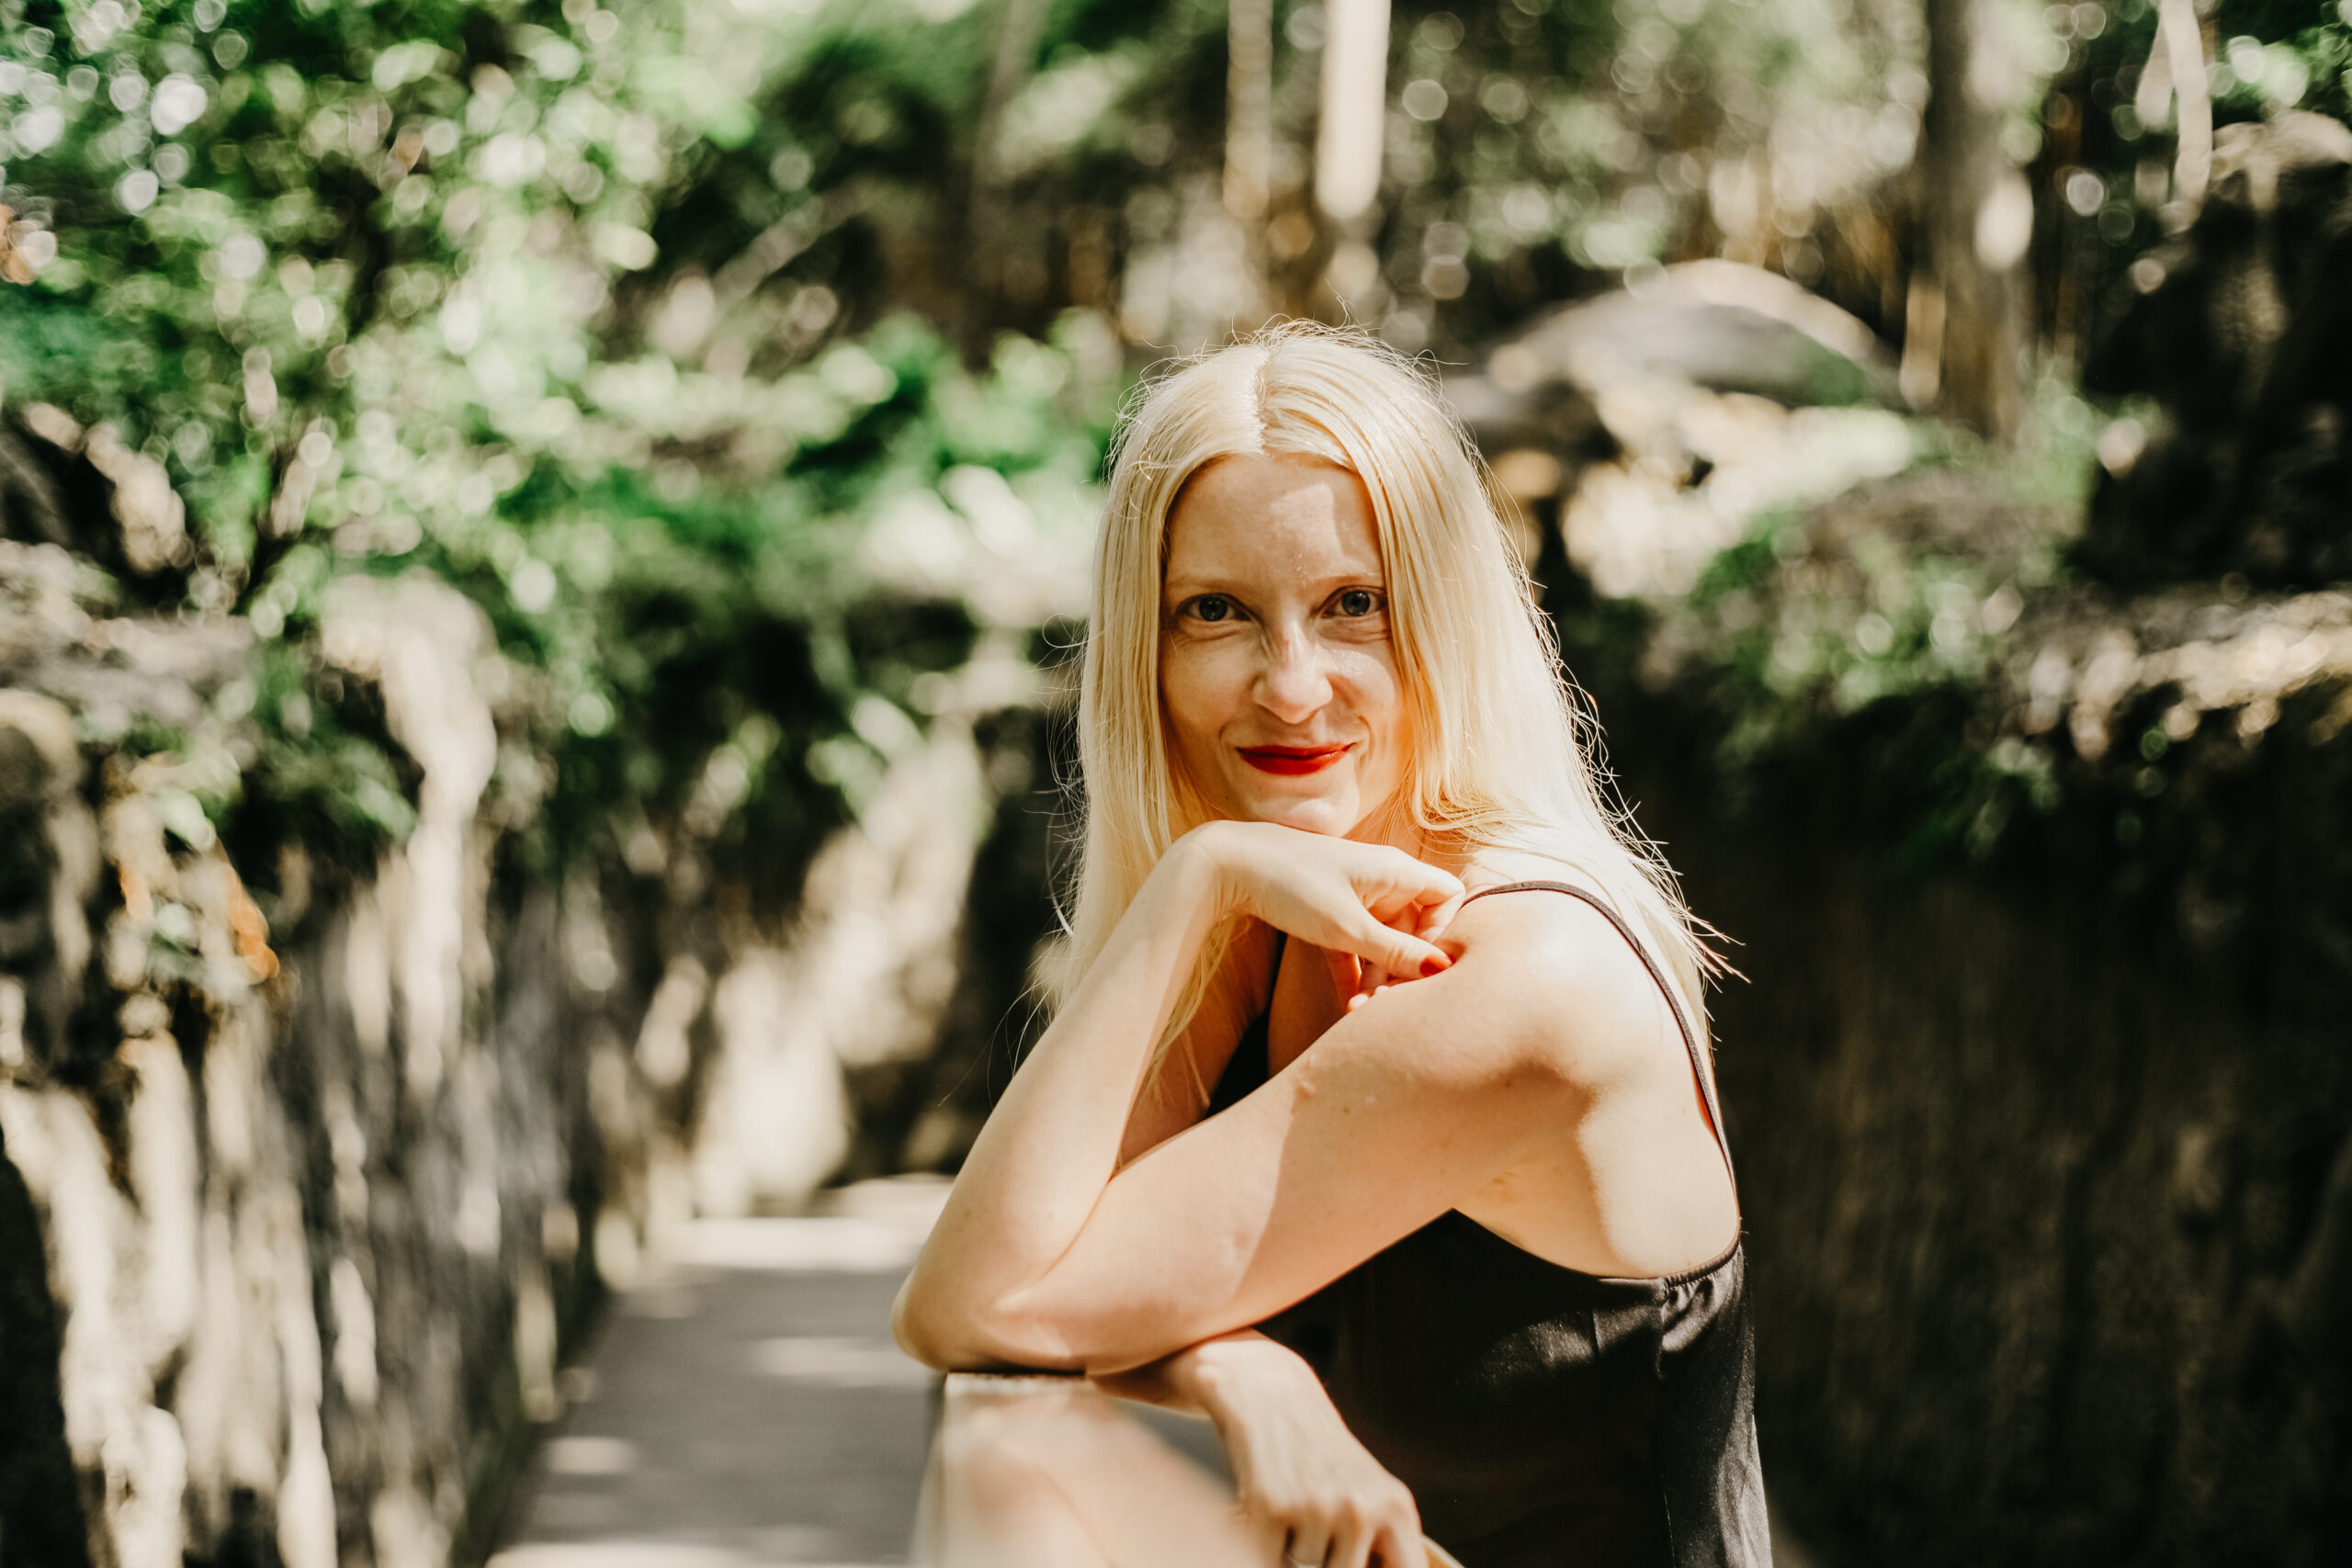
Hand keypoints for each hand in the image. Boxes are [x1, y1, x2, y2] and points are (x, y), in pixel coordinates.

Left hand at [1190, 822, 1462, 985]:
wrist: (1226, 864)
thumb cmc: (1291, 885)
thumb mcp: (1347, 927)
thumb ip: (1396, 951)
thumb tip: (1442, 970)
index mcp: (1396, 870)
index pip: (1448, 896)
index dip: (1445, 932)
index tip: (1423, 964)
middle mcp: (1381, 879)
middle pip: (1414, 929)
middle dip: (1404, 969)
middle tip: (1387, 1006)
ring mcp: (1354, 894)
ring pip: (1382, 942)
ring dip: (1377, 978)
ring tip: (1359, 1015)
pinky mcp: (1327, 910)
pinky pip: (1353, 945)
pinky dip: (1352, 973)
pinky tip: (1345, 1007)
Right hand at [1195, 1339, 1427, 1567]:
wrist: (1268, 1393)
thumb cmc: (1319, 1451)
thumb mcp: (1369, 1490)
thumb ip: (1381, 1540)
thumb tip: (1376, 1567)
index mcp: (1395, 1507)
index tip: (1362, 1563)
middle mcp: (1360, 1509)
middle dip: (1326, 1559)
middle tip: (1317, 1527)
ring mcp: (1316, 1508)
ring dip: (1289, 1550)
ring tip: (1290, 1512)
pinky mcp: (1270, 1506)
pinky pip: (1263, 1556)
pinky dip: (1260, 1541)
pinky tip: (1265, 1510)